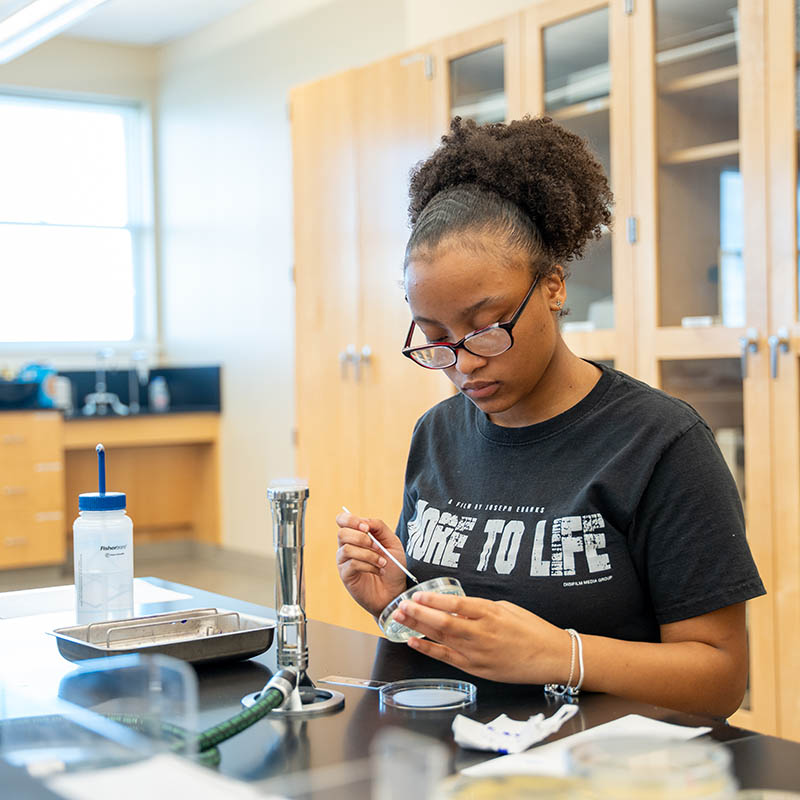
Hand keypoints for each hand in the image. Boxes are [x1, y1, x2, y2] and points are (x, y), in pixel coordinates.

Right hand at [335, 512, 408, 616]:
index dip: (351, 520)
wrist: (396, 591)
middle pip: (342, 533)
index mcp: (357, 535)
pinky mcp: (346, 575)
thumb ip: (379, 528)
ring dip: (368, 554)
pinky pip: (352, 564)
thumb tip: (365, 522)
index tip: (366, 527)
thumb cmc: (393, 567)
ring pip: (347, 549)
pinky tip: (378, 571)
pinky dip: (368, 565)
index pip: (342, 520)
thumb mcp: (392, 542)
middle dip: (361, 538)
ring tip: (382, 562)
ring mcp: (344, 561)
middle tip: (377, 546)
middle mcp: (347, 546)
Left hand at [392, 592, 570, 684]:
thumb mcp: (507, 608)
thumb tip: (457, 605)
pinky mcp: (477, 669)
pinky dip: (428, 650)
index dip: (433, 601)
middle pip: (443, 623)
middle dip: (418, 614)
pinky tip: (414, 642)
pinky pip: (447, 658)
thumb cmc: (532, 629)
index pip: (456, 605)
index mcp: (491, 613)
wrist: (552, 657)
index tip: (417, 594)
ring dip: (418, 629)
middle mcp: (482, 634)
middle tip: (400, 606)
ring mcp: (478, 654)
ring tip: (400, 619)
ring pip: (442, 639)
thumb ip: (480, 607)